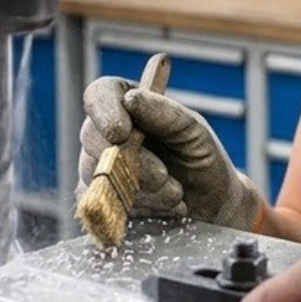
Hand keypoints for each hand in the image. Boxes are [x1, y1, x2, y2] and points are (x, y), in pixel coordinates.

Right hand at [77, 76, 265, 229]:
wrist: (209, 202)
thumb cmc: (201, 156)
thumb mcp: (192, 130)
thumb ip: (164, 112)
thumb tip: (131, 99)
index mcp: (128, 103)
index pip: (99, 94)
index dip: (104, 111)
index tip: (122, 132)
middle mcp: (107, 132)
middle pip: (91, 137)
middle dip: (131, 160)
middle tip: (163, 175)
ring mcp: (99, 166)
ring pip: (98, 175)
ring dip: (141, 189)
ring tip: (175, 193)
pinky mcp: (100, 199)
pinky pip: (104, 204)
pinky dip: (141, 207)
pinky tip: (165, 207)